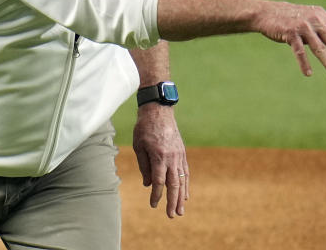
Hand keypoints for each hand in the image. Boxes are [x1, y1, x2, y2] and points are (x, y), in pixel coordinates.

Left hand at [132, 103, 187, 217]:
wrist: (158, 111)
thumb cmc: (144, 128)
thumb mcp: (138, 145)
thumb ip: (144, 166)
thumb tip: (148, 184)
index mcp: (159, 156)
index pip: (159, 181)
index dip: (156, 195)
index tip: (153, 205)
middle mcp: (172, 158)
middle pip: (174, 184)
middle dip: (172, 201)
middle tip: (171, 215)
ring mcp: (179, 156)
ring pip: (182, 180)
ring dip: (181, 197)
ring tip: (180, 211)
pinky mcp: (182, 153)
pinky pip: (185, 173)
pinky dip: (186, 185)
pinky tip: (185, 195)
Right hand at [254, 2, 325, 77]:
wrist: (265, 13)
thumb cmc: (290, 17)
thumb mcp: (310, 20)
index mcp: (321, 15)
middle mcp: (314, 19)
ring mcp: (302, 26)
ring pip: (318, 48)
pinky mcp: (290, 33)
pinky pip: (299, 51)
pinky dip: (304, 63)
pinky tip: (308, 73)